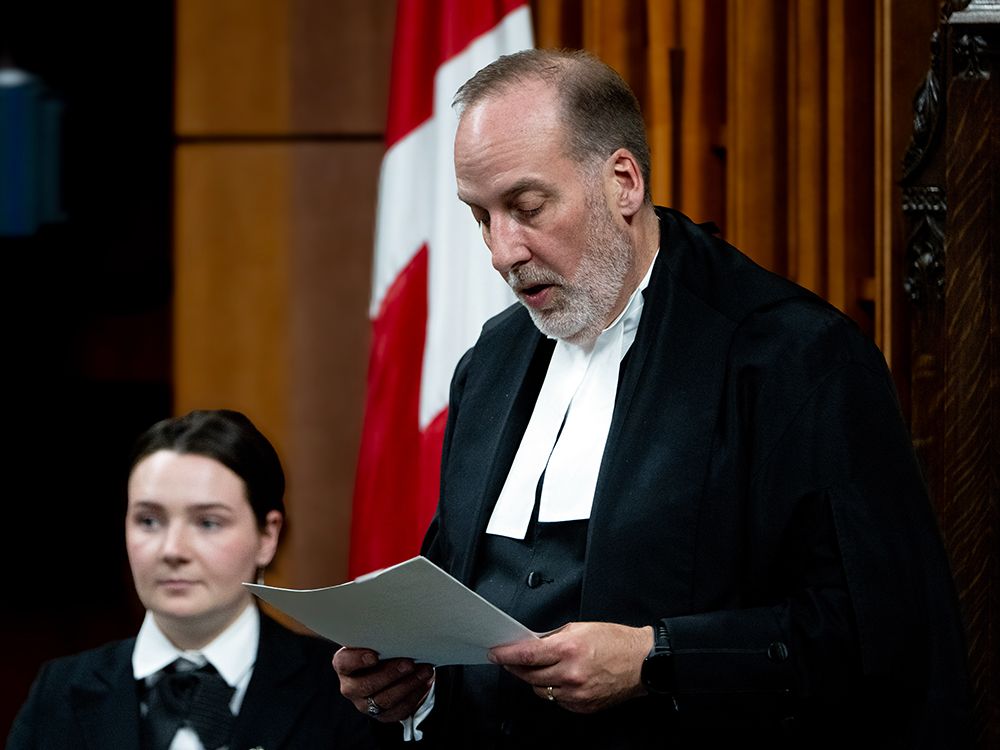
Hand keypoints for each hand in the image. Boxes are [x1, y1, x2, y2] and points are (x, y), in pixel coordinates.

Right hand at [333, 647, 434, 722]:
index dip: (357, 660)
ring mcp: (365, 704)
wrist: (388, 669)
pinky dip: (414, 695)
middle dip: (390, 674)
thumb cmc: (381, 651)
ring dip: (407, 684)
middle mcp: (350, 687)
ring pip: (385, 699)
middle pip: (366, 685)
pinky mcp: (382, 715)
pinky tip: (424, 682)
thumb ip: (379, 640)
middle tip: (409, 664)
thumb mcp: (375, 642)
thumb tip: (398, 633)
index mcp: (344, 665)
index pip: (344, 663)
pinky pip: (399, 709)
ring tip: (423, 671)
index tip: (374, 656)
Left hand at [489, 622, 652, 713]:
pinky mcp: (582, 706)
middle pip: (528, 675)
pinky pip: (557, 700)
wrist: (642, 663)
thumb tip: (532, 643)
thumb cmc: (616, 642)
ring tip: (543, 668)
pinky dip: (554, 690)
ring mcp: (576, 693)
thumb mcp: (581, 628)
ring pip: (540, 690)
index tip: (495, 653)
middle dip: (516, 668)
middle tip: (510, 660)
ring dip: (535, 679)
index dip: (506, 655)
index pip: (526, 655)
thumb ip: (553, 637)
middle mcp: (570, 673)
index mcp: (568, 649)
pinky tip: (561, 679)